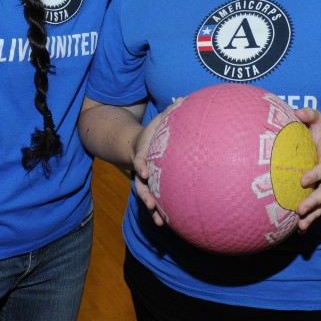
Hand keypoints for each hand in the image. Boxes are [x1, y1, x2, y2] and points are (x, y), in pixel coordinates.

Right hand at [130, 109, 169, 226]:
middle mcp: (142, 170)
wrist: (141, 144)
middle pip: (140, 184)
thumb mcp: (160, 120)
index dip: (141, 166)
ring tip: (159, 221)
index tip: (144, 171)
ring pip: (146, 196)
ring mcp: (146, 181)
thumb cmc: (155, 131)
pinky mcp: (153, 187)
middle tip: (150, 203)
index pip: (139, 160)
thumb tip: (181, 98)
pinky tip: (167, 223)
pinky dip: (159, 211)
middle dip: (144, 195)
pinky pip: (155, 200)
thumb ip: (169, 112)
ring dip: (151, 208)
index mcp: (142, 154)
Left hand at [293, 107, 320, 232]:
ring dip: (314, 215)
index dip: (315, 175)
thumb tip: (298, 113)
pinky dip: (311, 218)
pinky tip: (299, 229)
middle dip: (314, 202)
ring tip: (301, 226)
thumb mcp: (318, 118)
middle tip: (300, 209)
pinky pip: (320, 207)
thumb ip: (309, 114)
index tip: (303, 180)